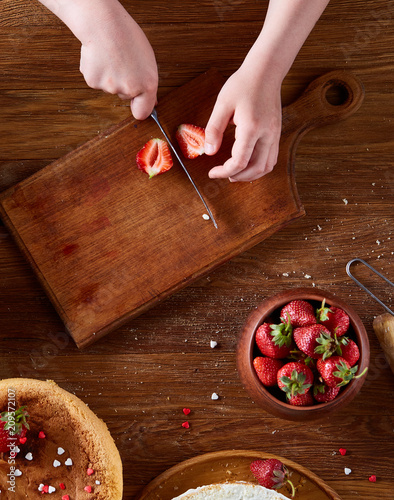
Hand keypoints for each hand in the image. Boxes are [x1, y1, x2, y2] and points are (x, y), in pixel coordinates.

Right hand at [79, 11, 157, 119]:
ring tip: (112, 57)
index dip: (139, 107)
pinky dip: (97, 72)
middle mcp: (129, 89)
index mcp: (147, 85)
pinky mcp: (93, 82)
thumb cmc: (127, 36)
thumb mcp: (147, 60)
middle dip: (124, 83)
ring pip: (110, 88)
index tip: (137, 104)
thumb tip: (152, 101)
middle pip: (125, 96)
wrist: (103, 24)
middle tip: (123, 62)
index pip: (142, 112)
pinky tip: (100, 58)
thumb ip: (148, 82)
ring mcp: (110, 88)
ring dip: (111, 76)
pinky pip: (97, 81)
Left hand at [205, 66, 281, 181]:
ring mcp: (275, 135)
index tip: (212, 172)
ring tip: (235, 173)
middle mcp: (267, 134)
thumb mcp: (222, 104)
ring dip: (251, 175)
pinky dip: (259, 167)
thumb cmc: (242, 84)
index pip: (239, 161)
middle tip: (222, 175)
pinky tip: (247, 164)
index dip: (224, 171)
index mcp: (252, 128)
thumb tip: (209, 151)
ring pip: (267, 166)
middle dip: (238, 176)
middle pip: (256, 168)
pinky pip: (271, 158)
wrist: (265, 71)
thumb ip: (214, 129)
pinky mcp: (277, 133)